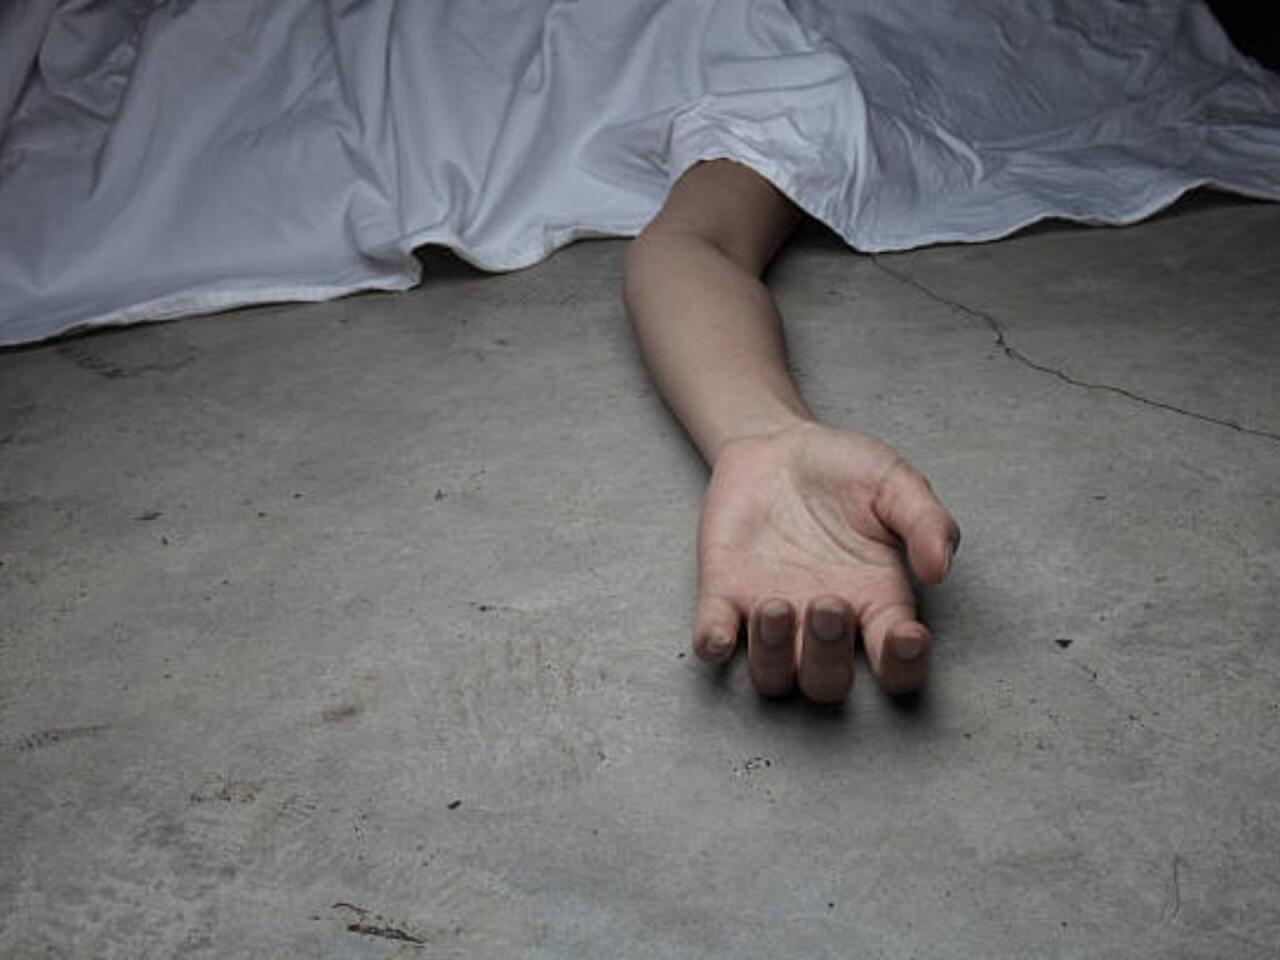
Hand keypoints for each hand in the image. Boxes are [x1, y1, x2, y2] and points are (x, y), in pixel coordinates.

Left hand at [694, 421, 959, 701]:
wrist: (778, 446)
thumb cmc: (846, 472)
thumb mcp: (896, 483)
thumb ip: (926, 521)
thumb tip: (939, 569)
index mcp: (876, 605)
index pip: (897, 665)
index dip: (904, 666)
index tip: (906, 635)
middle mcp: (823, 626)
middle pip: (827, 684)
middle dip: (826, 657)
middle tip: (827, 604)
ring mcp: (771, 616)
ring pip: (772, 677)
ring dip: (772, 656)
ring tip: (777, 605)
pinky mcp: (724, 595)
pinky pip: (713, 641)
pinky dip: (713, 645)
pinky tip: (718, 634)